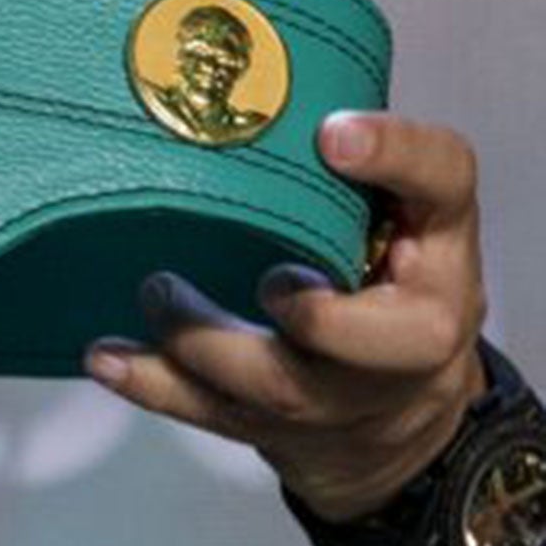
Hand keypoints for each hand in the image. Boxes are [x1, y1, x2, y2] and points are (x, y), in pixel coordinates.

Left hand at [85, 112, 488, 522]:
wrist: (398, 406)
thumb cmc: (396, 283)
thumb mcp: (415, 212)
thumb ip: (387, 157)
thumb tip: (320, 120)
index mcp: (441, 261)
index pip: (440, 190)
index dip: (394, 160)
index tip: (333, 135)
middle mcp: (401, 343)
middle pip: (363, 336)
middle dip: (305, 312)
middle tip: (265, 275)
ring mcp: (331, 397)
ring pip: (271, 385)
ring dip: (200, 340)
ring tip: (158, 291)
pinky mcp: (268, 425)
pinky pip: (207, 411)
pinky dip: (149, 382)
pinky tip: (105, 354)